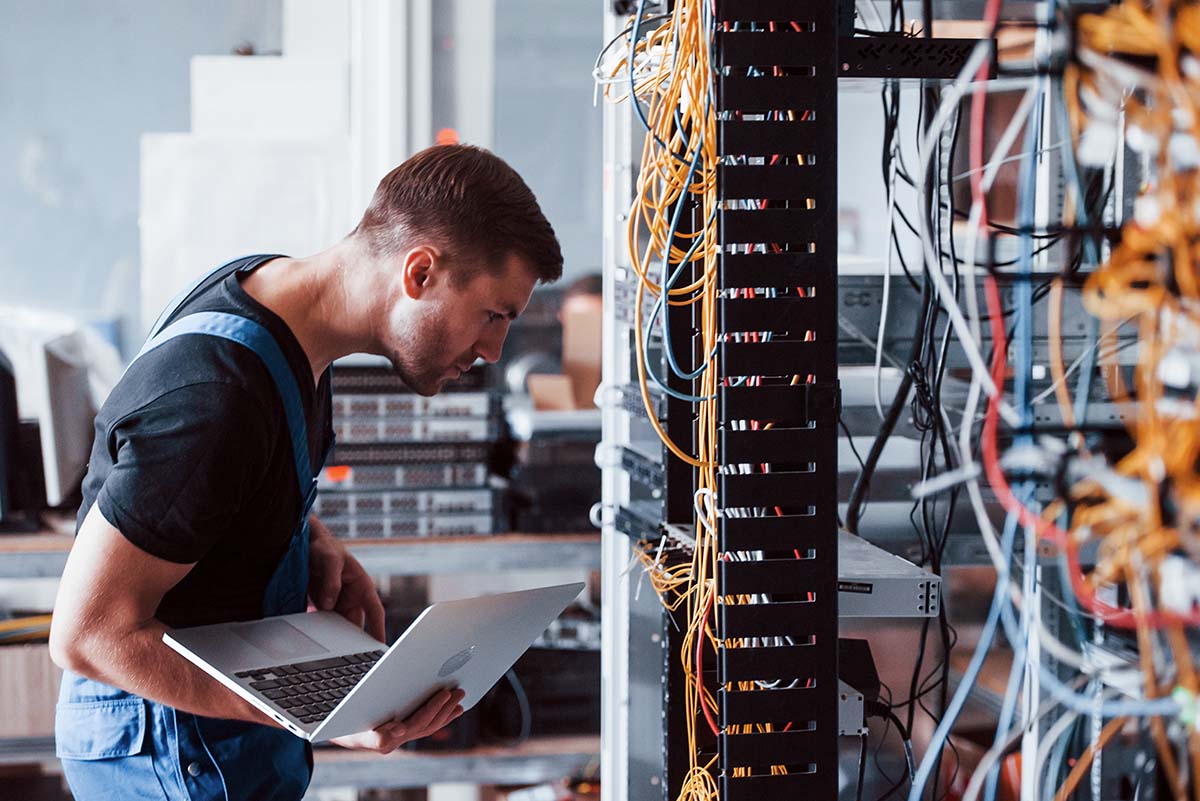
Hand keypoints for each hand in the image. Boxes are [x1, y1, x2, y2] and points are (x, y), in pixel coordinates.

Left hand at [308, 515, 385, 641]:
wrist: (305, 544)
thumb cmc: (325, 547)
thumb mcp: (330, 559)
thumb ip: (331, 581)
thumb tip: (329, 604)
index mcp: (362, 586)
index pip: (375, 611)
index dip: (379, 628)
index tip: (381, 645)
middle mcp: (352, 597)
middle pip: (356, 624)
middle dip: (355, 641)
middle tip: (350, 656)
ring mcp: (338, 603)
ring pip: (341, 627)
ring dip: (336, 637)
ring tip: (332, 652)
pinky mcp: (325, 606)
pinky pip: (326, 623)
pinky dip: (323, 632)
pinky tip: (317, 641)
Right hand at [329, 688, 466, 753]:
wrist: (333, 729)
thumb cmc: (341, 724)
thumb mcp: (352, 725)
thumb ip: (375, 732)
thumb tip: (400, 731)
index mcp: (385, 738)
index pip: (416, 724)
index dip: (431, 709)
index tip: (444, 694)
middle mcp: (396, 739)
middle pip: (427, 725)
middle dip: (444, 707)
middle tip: (458, 690)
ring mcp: (400, 736)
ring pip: (429, 726)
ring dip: (446, 711)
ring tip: (460, 697)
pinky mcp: (402, 730)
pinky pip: (426, 725)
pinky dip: (441, 716)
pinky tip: (452, 708)